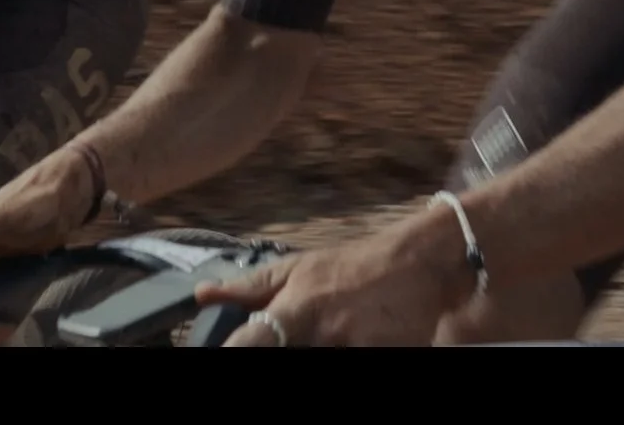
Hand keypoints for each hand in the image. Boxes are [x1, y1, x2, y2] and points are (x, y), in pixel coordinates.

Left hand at [196, 215, 463, 346]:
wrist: (421, 260)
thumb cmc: (353, 267)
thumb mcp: (301, 267)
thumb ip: (251, 289)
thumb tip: (201, 296)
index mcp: (297, 308)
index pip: (251, 342)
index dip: (234, 351)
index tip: (221, 354)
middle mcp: (324, 330)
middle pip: (286, 355)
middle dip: (284, 351)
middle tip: (302, 336)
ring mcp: (357, 344)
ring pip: (326, 359)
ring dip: (324, 351)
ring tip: (333, 334)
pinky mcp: (389, 352)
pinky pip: (359, 363)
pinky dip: (350, 353)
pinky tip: (354, 340)